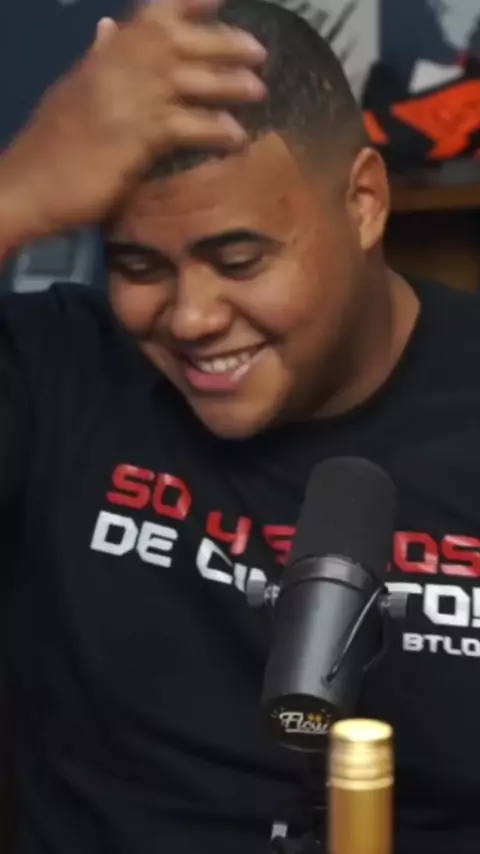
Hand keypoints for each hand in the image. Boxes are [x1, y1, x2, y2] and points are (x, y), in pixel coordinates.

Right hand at [0, 0, 265, 238]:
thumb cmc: (55, 147)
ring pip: (188, 79)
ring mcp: (127, 99)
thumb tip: (108, 29)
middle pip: (179, 42)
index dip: (189, 4)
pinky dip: (216, 129)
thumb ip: (100, 60)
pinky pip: (187, 125)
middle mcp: (117, 67)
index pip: (152, 15)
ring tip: (258, 90)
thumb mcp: (76, 91)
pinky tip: (235, 137)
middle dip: (222, 43)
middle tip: (259, 53)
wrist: (28, 184)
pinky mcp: (137, 136)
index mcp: (105, 55)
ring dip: (228, 83)